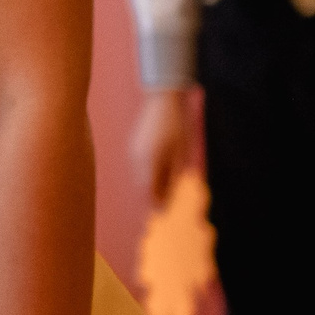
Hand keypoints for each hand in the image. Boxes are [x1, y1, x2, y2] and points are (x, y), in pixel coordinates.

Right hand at [129, 89, 194, 204]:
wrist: (163, 99)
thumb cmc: (177, 126)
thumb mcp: (181, 153)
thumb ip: (173, 176)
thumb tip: (169, 195)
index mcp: (149, 163)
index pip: (149, 192)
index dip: (156, 204)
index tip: (164, 215)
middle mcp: (137, 159)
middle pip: (142, 186)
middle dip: (153, 196)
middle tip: (167, 205)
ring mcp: (133, 151)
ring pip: (141, 176)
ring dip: (151, 185)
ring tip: (167, 190)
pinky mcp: (134, 145)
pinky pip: (140, 166)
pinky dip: (149, 174)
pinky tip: (161, 173)